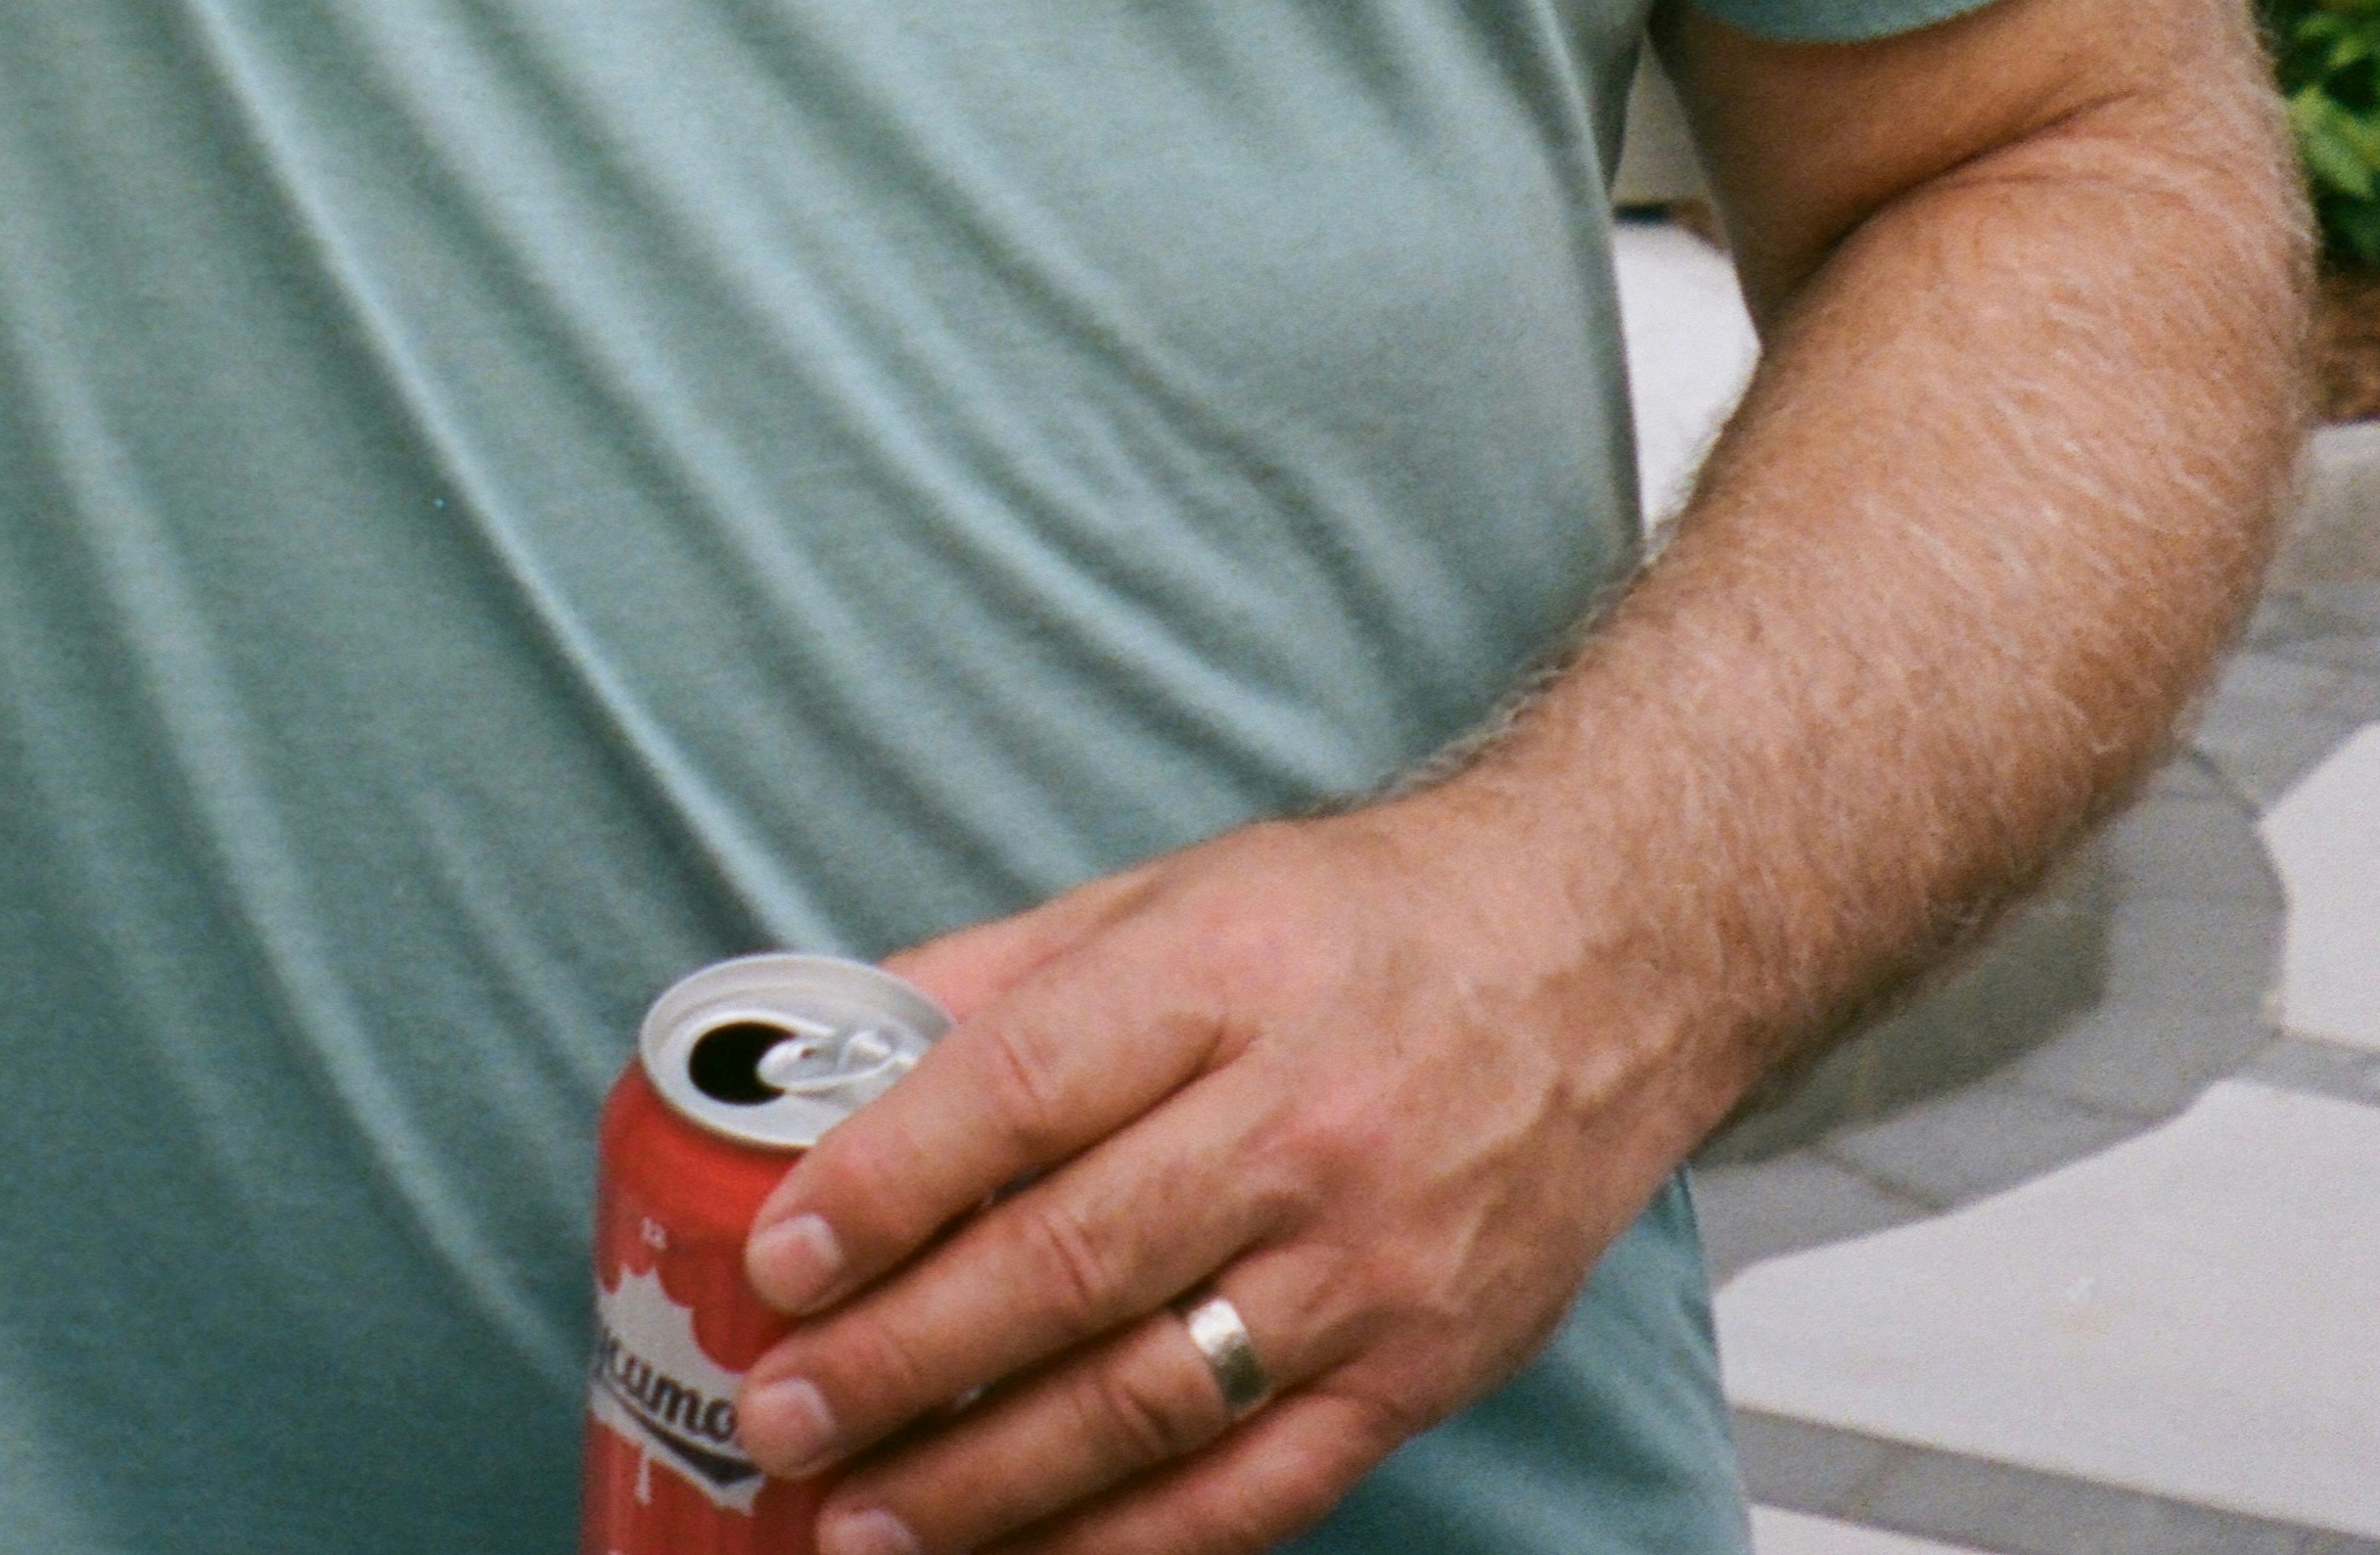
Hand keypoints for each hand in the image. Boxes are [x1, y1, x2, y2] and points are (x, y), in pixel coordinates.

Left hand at [728, 795, 1689, 1549]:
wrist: (1599, 963)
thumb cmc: (1365, 923)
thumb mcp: (1178, 890)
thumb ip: (1008, 973)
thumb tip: (837, 1041)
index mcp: (1222, 975)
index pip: (1023, 1087)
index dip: (888, 1180)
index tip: (780, 1252)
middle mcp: (1301, 1123)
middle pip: (1070, 1262)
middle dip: (903, 1356)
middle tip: (784, 1413)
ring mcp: (1368, 1264)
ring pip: (1148, 1401)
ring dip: (988, 1481)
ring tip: (863, 1520)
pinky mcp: (1417, 1371)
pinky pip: (1253, 1489)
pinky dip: (1127, 1545)